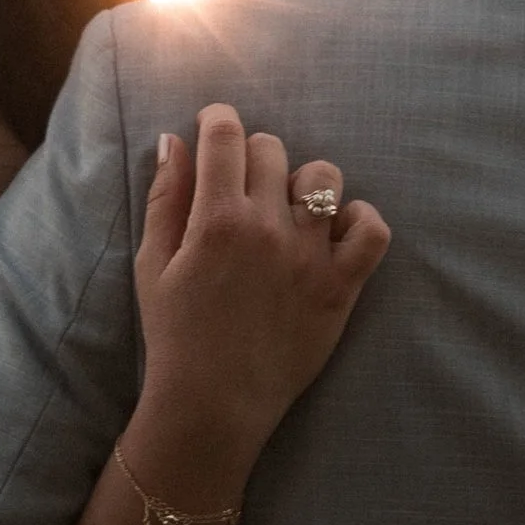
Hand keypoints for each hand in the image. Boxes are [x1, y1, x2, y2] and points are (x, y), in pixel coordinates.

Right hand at [127, 104, 388, 501]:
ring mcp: (310, 256)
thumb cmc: (176, 335)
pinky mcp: (341, 286)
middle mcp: (267, 229)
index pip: (226, 135)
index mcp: (216, 219)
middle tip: (243, 189)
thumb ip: (165, 198)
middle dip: (252, 158)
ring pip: (323, 177)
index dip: (218, 120)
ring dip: (303, 184)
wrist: (215, 404)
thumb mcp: (153, 264)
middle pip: (272, 150)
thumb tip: (175, 140)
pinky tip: (332, 232)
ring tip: (288, 212)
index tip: (215, 129)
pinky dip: (358, 219)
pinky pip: (371, 229)